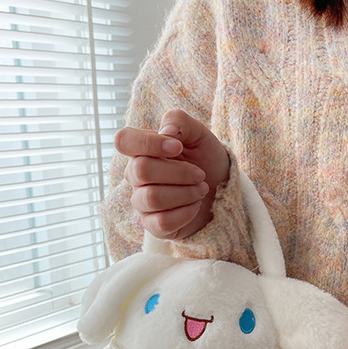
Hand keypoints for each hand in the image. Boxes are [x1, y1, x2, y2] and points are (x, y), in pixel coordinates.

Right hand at [115, 109, 230, 239]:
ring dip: (185, 193)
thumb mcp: (199, 134)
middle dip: (178, 172)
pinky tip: (195, 206)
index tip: (178, 147)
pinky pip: (161, 222)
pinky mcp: (154, 226)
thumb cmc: (206, 160)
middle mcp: (136, 177)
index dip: (149, 143)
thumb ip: (179, 122)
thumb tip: (165, 132)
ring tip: (202, 189)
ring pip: (152, 198)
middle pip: (141, 170)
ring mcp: (142, 202)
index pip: (124, 141)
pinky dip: (185, 212)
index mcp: (141, 151)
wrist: (223, 190)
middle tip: (200, 174)